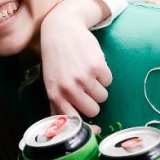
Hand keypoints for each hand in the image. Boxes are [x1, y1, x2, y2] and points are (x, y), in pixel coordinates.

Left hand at [40, 0, 111, 117]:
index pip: (75, 122)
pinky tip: (92, 64)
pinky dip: (104, 75)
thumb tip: (65, 129)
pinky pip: (109, 81)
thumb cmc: (55, 59)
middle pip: (93, 111)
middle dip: (93, 102)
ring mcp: (83, 77)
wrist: (61, 30)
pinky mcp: (96, 66)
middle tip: (86, 88)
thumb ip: (57, 105)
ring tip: (87, 74)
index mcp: (55, 95)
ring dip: (99, 87)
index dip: (88, 126)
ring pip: (103, 97)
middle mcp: (68, 88)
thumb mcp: (51, 83)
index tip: (96, 127)